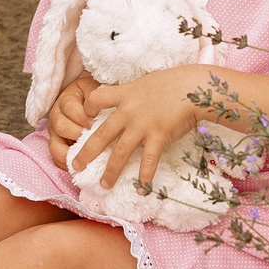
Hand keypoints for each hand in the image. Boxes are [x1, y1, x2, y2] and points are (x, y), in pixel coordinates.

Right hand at [45, 76, 95, 167]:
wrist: (91, 102)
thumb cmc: (97, 98)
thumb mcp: (98, 91)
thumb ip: (99, 98)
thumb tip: (108, 111)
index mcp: (66, 100)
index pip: (69, 107)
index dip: (81, 117)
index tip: (95, 123)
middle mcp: (57, 116)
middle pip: (59, 126)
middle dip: (76, 134)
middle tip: (92, 139)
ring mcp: (55, 133)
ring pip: (54, 146)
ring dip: (70, 152)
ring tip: (85, 157)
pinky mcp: (58, 146)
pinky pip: (56, 159)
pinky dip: (66, 164)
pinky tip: (81, 168)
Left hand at [66, 69, 200, 193]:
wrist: (193, 87)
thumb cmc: (172, 81)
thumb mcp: (145, 82)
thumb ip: (133, 93)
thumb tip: (129, 96)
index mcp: (124, 94)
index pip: (95, 99)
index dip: (87, 109)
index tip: (85, 119)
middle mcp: (128, 112)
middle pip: (101, 134)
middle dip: (86, 152)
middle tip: (75, 166)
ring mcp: (142, 125)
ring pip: (120, 152)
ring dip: (111, 171)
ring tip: (104, 184)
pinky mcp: (158, 136)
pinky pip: (148, 159)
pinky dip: (144, 175)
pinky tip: (141, 187)